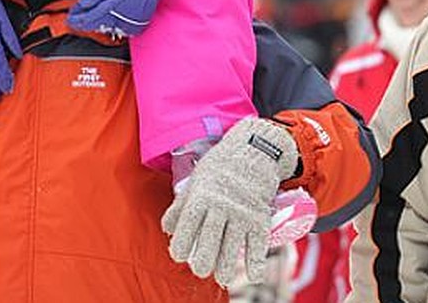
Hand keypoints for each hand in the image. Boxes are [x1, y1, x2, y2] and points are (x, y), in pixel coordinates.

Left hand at [68, 0, 165, 37]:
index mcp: (117, 8)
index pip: (93, 17)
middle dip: (85, 23)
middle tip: (74, 21)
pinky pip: (119, 29)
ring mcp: (132, 24)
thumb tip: (81, 7)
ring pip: (108, 29)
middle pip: (99, 25)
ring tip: (85, 21)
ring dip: (97, 25)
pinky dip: (109, 26)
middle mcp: (124, 19)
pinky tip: (103, 22)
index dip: (80, 20)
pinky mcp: (137, 26)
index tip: (70, 20)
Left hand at [162, 117, 299, 285]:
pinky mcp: (260, 217)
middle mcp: (221, 206)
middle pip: (209, 240)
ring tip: (222, 277)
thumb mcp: (196, 180)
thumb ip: (181, 205)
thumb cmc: (221, 166)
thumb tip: (167, 229)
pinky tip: (253, 274)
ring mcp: (242, 213)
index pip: (187, 227)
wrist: (254, 150)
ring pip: (233, 246)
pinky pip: (258, 243)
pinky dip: (256, 261)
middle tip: (200, 269)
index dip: (180, 245)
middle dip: (203, 261)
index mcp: (201, 196)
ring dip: (226, 266)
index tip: (179, 255)